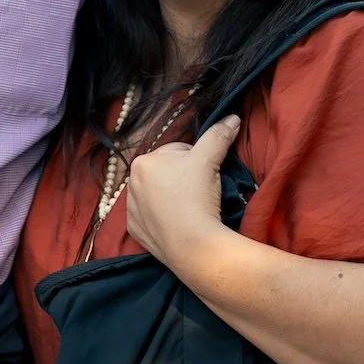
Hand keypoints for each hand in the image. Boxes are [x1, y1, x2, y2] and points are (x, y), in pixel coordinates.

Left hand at [125, 115, 240, 272]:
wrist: (192, 246)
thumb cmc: (197, 197)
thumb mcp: (209, 159)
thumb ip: (218, 135)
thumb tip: (232, 117)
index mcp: (142, 162)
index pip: (176, 151)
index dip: (196, 160)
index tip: (206, 175)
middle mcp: (130, 184)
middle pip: (166, 173)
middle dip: (183, 178)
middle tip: (201, 191)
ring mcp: (131, 210)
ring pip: (159, 195)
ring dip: (173, 197)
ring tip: (192, 208)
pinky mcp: (136, 232)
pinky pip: (153, 218)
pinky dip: (165, 218)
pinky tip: (180, 223)